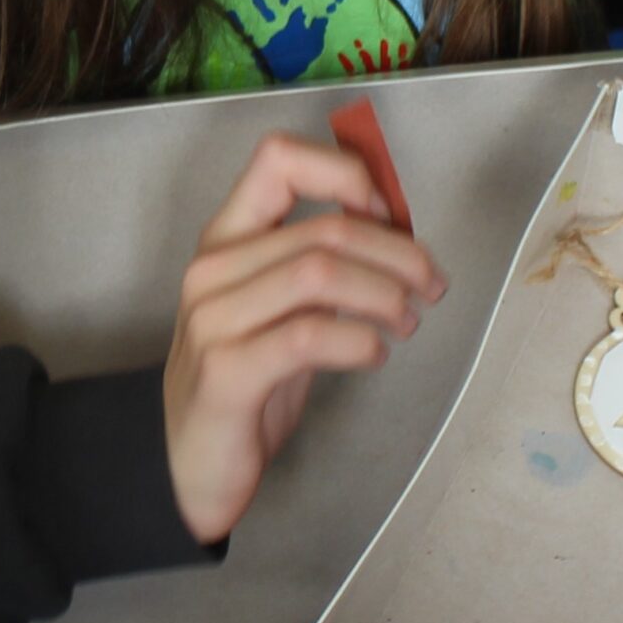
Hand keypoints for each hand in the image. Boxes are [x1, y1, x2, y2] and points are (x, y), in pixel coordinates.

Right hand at [165, 133, 445, 542]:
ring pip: (320, 273)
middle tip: (431, 285)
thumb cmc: (245, 379)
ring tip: (406, 321)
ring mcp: (214, 320)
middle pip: (325, 229)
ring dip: (385, 295)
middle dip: (398, 254)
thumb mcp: (279, 308)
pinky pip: (309, 336)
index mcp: (225, 240)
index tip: (387, 212)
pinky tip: (374, 354)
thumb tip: (394, 230)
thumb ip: (318, 263)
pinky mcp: (227, 371)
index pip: (278, 160)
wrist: (191, 461)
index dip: (344, 174)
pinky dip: (359, 341)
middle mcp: (212, 270)